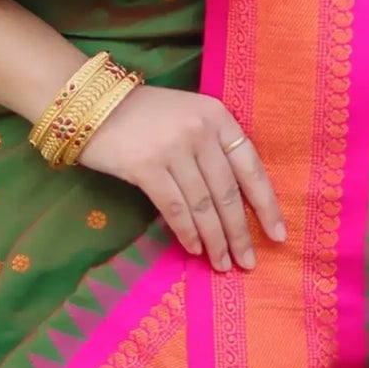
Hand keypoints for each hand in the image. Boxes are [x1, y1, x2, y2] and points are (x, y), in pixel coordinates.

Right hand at [79, 86, 285, 271]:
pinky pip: (174, 208)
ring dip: (215, 240)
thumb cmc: (142, 114)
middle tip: (247, 262)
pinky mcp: (146, 167)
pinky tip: (194, 249)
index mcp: (217, 116)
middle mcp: (200, 131)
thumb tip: (233, 203)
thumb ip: (211, 148)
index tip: (278, 235)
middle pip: (227, 193)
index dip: (266, 205)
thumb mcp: (187, 118)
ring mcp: (173, 148)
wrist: (91, 104)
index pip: (251, 167)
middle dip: (240, 233)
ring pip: (203, 206)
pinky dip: (187, 232)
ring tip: (222, 264)